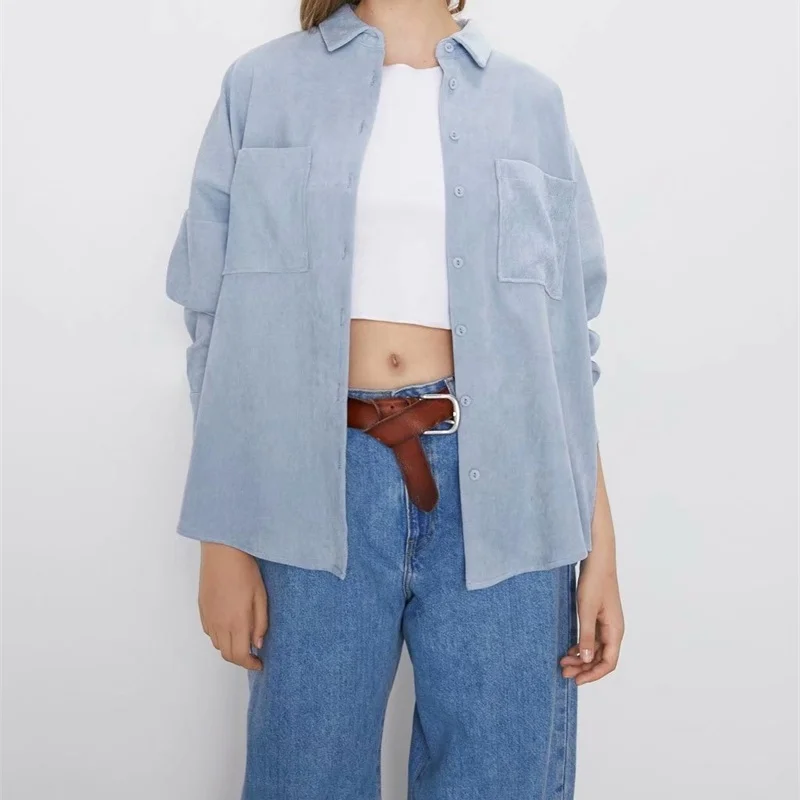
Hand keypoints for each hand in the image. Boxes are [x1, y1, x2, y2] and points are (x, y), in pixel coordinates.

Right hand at [198, 542, 267, 669]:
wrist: (222, 552)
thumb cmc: (245, 570)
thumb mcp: (261, 596)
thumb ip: (260, 622)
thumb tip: (258, 643)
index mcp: (236, 622)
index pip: (240, 655)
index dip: (250, 664)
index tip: (259, 664)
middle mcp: (219, 624)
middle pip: (227, 654)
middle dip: (240, 659)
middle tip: (253, 654)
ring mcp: (208, 617)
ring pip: (217, 644)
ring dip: (230, 647)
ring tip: (243, 637)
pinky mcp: (202, 609)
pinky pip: (210, 632)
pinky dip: (220, 635)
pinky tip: (230, 625)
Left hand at [559, 546, 623, 684]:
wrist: (597, 561)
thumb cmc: (594, 582)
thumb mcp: (586, 610)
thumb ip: (586, 636)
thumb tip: (586, 660)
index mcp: (615, 631)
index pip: (608, 663)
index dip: (593, 674)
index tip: (576, 680)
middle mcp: (613, 630)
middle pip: (601, 658)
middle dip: (583, 668)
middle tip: (563, 672)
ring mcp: (607, 624)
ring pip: (595, 649)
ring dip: (581, 658)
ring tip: (563, 662)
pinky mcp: (599, 617)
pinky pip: (592, 638)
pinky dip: (581, 646)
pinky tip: (569, 648)